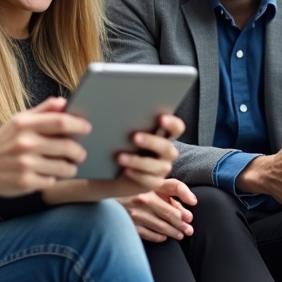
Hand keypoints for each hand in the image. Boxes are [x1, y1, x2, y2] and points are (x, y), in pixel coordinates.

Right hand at [0, 97, 90, 195]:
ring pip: (63, 167)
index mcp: (24, 125)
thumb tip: (63, 102)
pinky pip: (51, 181)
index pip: (61, 122)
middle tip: (80, 153)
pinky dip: (52, 179)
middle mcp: (25, 144)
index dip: (79, 125)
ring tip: (67, 165)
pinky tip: (46, 175)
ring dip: (70, 167)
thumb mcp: (17, 121)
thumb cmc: (1, 143)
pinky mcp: (25, 183)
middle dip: (79, 151)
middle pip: (67, 146)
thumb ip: (42, 111)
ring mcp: (25, 165)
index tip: (87, 128)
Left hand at [41, 112, 184, 204]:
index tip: (160, 117)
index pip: (176, 127)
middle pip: (167, 147)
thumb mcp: (118, 127)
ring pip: (158, 165)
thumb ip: (124, 115)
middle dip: (151, 142)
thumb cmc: (114, 141)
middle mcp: (165, 151)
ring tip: (120, 157)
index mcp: (162, 133)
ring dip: (139, 160)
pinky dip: (137, 174)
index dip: (172, 123)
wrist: (106, 168)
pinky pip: (149, 180)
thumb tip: (115, 99)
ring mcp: (161, 168)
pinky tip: (125, 170)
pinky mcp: (152, 182)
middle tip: (134, 137)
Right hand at [117, 179, 196, 241]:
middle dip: (181, 226)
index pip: (172, 205)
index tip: (189, 218)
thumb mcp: (153, 180)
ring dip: (172, 233)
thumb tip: (193, 201)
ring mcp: (134, 214)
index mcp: (150, 188)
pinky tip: (163, 237)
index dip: (183, 214)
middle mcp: (142, 200)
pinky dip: (157, 237)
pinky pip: (146, 234)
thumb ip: (174, 188)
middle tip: (189, 231)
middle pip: (167, 217)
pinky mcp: (128, 223)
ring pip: (159, 227)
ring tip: (180, 235)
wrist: (107, 189)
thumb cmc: (134, 184)